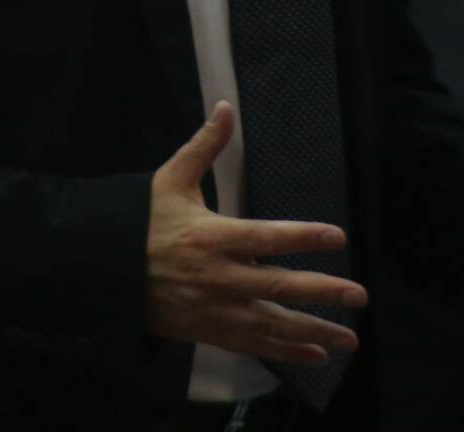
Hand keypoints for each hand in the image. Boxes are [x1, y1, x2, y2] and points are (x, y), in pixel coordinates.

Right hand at [144, 102, 368, 366]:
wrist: (104, 271)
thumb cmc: (142, 223)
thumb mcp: (170, 180)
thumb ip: (204, 147)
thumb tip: (225, 108)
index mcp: (212, 236)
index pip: (267, 236)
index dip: (303, 236)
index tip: (336, 236)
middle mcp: (219, 276)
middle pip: (279, 286)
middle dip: (322, 292)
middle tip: (359, 294)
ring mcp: (215, 309)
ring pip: (272, 324)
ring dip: (313, 332)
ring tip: (350, 339)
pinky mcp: (208, 330)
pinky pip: (254, 344)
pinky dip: (285, 352)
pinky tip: (315, 355)